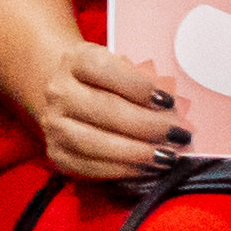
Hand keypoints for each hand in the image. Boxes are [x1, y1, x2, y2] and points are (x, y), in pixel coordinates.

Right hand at [20, 28, 184, 186]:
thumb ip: (143, 83)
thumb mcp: (121, 66)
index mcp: (76, 60)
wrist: (66, 93)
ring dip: (136, 152)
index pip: (105, 69)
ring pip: (94, 142)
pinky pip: (88, 166)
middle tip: (177, 134)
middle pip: (104, 109)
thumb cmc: (104, 80)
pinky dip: (122, 170)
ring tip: (166, 156)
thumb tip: (173, 112)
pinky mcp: (55, 153)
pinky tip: (146, 167)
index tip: (168, 100)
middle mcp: (59, 91)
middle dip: (147, 125)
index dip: (138, 86)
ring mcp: (53, 124)